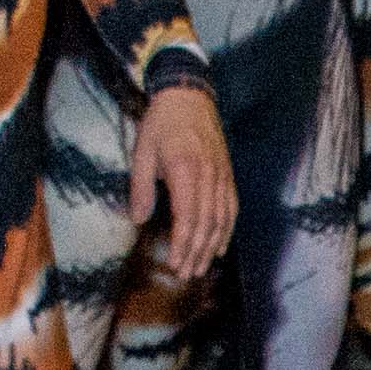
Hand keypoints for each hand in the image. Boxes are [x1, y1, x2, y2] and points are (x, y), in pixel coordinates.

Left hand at [136, 87, 237, 283]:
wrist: (189, 95)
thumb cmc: (162, 123)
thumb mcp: (142, 152)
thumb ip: (141, 187)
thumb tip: (139, 219)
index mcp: (186, 171)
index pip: (187, 217)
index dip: (182, 244)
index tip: (173, 264)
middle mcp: (209, 176)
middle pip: (207, 224)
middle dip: (196, 252)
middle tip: (186, 274)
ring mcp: (222, 175)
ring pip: (222, 219)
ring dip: (212, 247)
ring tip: (201, 267)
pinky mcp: (228, 174)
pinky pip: (232, 208)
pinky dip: (227, 230)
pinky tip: (220, 247)